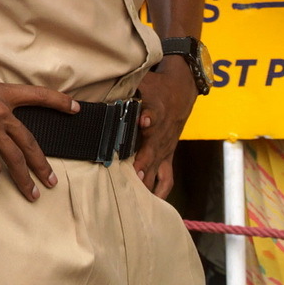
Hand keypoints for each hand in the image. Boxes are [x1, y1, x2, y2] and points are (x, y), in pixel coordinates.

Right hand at [0, 62, 78, 199]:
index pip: (37, 95)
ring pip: (17, 160)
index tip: (76, 108)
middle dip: (42, 165)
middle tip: (51, 181)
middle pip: (30, 143)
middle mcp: (2, 112)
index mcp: (2, 95)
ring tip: (33, 195)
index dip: (58, 102)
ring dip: (26, 180)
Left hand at [131, 57, 197, 197]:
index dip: (149, 118)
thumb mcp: (143, 81)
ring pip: (158, 168)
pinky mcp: (167, 157)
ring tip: (136, 195)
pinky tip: (149, 204)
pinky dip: (160, 192)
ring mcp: (165, 149)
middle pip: (154, 150)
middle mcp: (162, 134)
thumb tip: (102, 84)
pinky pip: (166, 179)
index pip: (154, 114)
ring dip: (148, 181)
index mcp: (156, 111)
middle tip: (133, 173)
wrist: (181, 93)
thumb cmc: (156, 88)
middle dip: (144, 162)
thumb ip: (127, 86)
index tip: (143, 120)